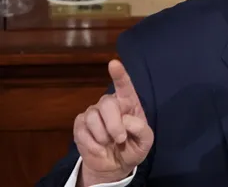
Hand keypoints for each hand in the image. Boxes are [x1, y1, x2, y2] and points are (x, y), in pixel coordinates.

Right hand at [74, 60, 153, 185]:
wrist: (115, 166)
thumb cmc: (133, 148)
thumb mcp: (145, 141)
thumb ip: (141, 129)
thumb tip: (125, 121)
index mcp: (129, 103)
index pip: (124, 85)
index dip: (119, 74)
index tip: (114, 63)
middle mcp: (110, 104)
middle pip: (107, 103)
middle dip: (113, 124)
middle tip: (120, 139)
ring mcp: (93, 112)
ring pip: (93, 116)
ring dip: (103, 136)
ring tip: (109, 144)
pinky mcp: (80, 125)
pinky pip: (82, 130)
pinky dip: (92, 144)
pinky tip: (100, 149)